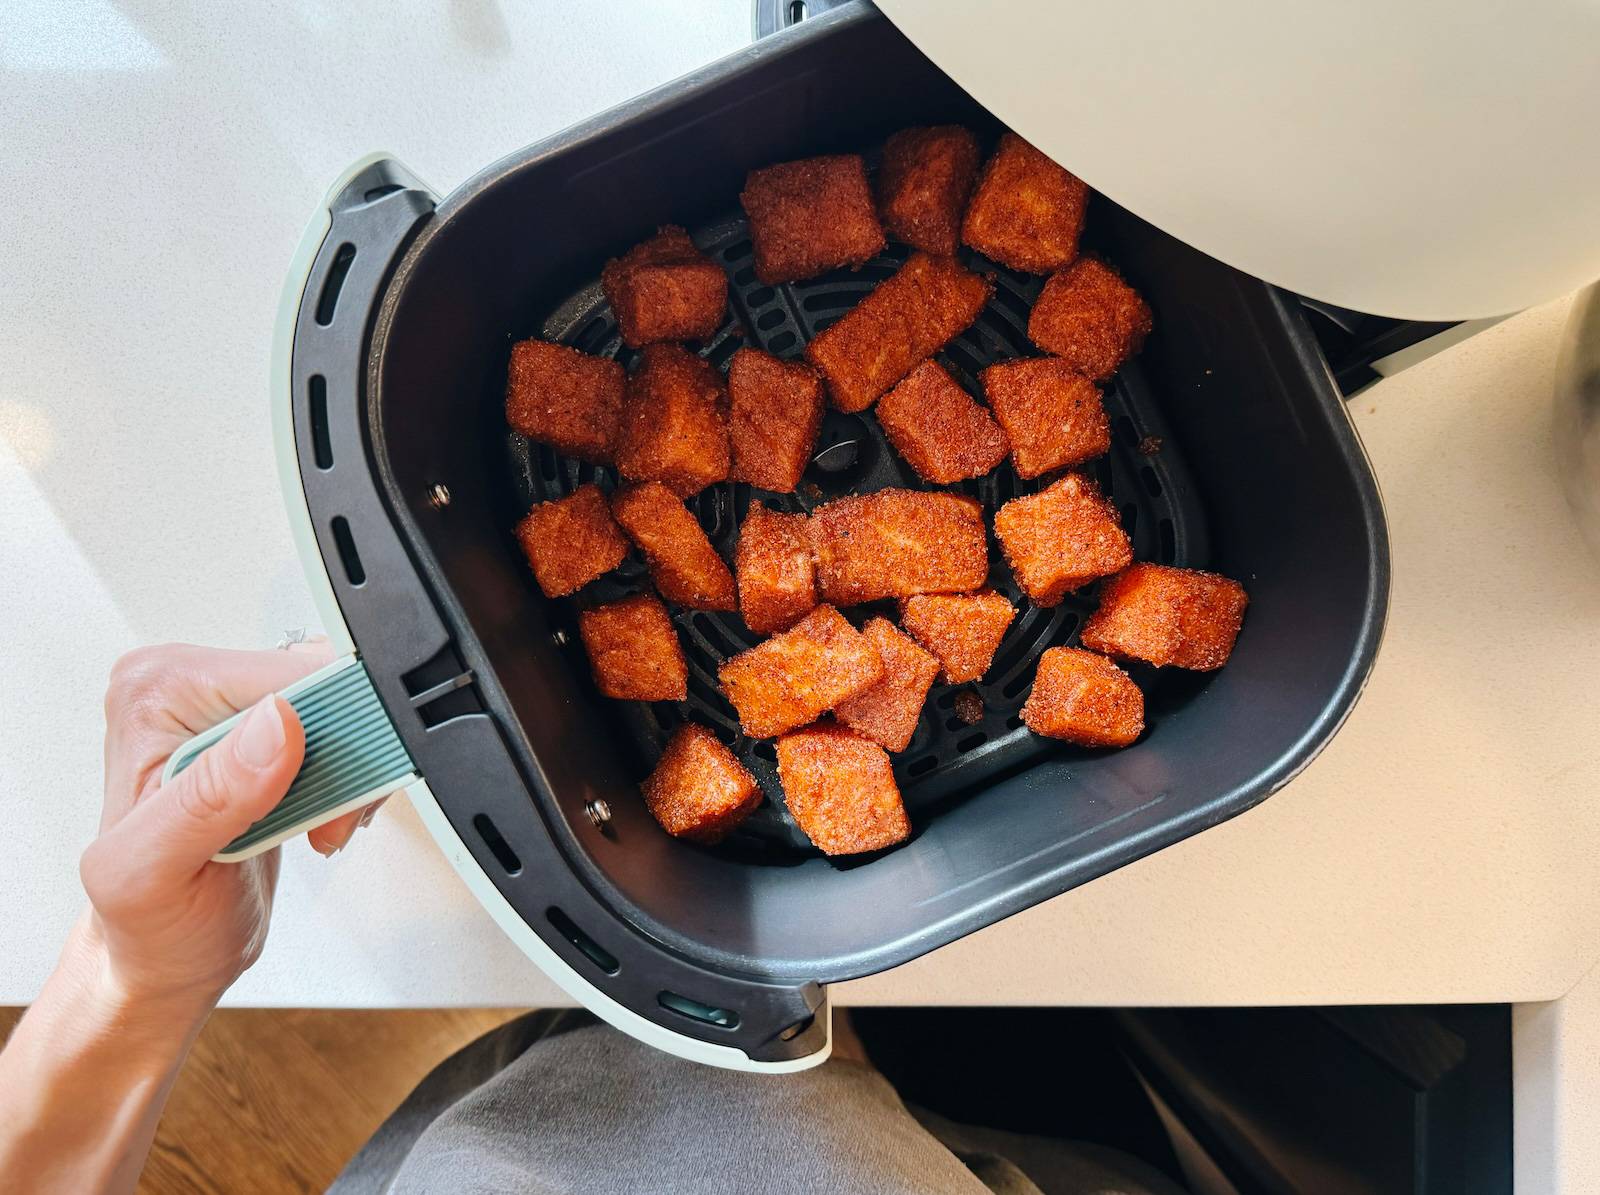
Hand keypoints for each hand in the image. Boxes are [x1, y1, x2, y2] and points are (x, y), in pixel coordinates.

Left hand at [80, 640, 379, 1014]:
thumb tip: (279, 722)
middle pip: (319, 682)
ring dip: (350, 772)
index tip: (325, 797)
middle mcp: (189, 686)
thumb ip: (210, 797)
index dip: (328, 733)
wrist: (165, 956)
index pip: (281, 677)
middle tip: (323, 820)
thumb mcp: (157, 871)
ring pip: (341, 705)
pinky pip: (340, 730)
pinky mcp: (265, 734)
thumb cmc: (146, 923)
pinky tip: (316, 817)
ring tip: (317, 825)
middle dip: (344, 755)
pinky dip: (347, 779)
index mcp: (155, 691)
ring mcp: (229, 708)